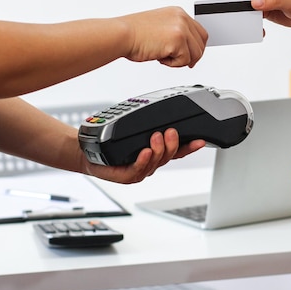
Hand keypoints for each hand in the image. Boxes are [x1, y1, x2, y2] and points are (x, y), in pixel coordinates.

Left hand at [83, 128, 205, 183]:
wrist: (90, 153)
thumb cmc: (112, 144)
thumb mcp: (134, 131)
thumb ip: (149, 126)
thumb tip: (162, 113)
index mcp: (156, 154)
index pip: (177, 151)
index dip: (190, 147)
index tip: (201, 140)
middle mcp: (151, 163)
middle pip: (169, 156)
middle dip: (172, 144)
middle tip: (170, 132)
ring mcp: (140, 170)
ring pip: (156, 162)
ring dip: (158, 149)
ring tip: (156, 137)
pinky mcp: (126, 176)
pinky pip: (138, 169)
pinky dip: (143, 160)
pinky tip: (145, 152)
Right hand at [122, 7, 207, 67]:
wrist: (121, 34)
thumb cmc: (133, 33)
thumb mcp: (159, 27)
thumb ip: (174, 32)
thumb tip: (184, 47)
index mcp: (177, 13)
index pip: (199, 32)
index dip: (196, 46)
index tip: (191, 55)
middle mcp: (181, 18)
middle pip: (201, 42)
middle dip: (193, 56)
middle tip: (181, 62)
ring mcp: (181, 28)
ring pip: (195, 53)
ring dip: (180, 60)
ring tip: (163, 56)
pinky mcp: (178, 40)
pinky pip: (185, 60)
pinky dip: (172, 64)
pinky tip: (159, 57)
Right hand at [240, 0, 290, 27]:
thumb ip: (274, 0)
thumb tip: (255, 2)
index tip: (257, 7)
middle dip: (251, 4)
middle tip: (261, 16)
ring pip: (247, 0)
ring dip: (252, 13)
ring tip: (261, 22)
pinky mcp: (264, 4)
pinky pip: (252, 11)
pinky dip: (254, 20)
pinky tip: (261, 26)